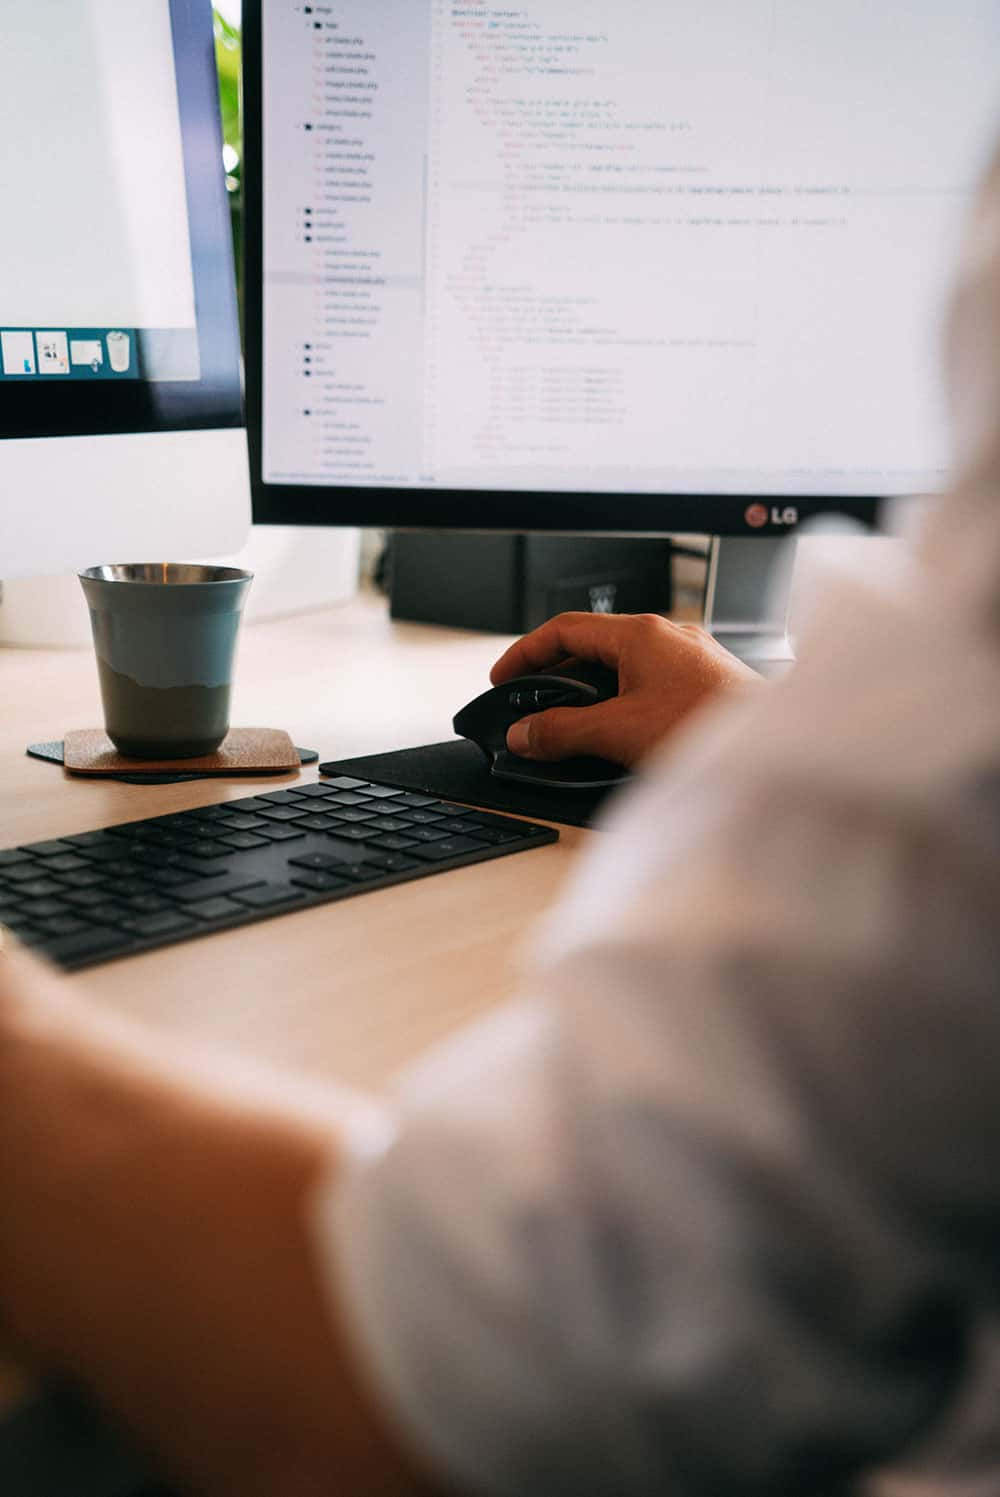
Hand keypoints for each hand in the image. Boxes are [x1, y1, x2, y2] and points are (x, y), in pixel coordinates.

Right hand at [490, 612, 759, 767]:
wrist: (779, 749)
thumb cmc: (712, 728)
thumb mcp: (618, 732)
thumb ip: (562, 732)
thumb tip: (525, 734)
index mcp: (642, 634)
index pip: (564, 629)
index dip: (526, 653)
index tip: (505, 679)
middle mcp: (669, 637)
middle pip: (594, 648)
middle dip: (558, 681)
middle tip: (532, 710)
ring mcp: (691, 660)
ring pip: (624, 669)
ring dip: (592, 696)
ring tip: (573, 730)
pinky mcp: (707, 685)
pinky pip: (651, 686)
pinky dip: (624, 705)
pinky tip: (622, 738)